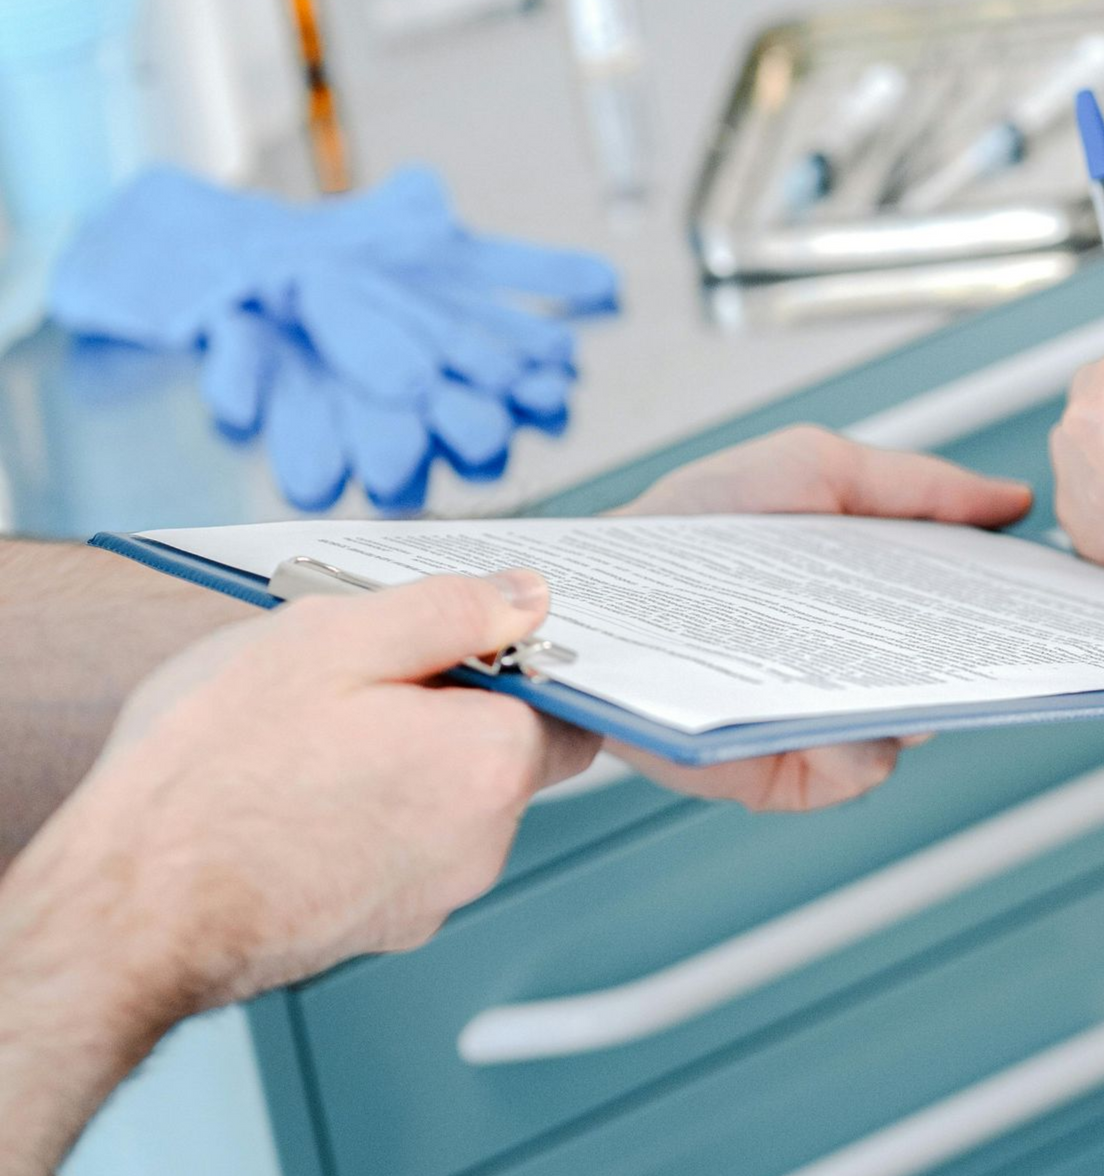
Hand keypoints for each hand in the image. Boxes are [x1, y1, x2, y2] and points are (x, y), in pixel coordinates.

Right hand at [0, 571, 594, 1172]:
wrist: (117, 918)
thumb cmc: (212, 777)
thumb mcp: (333, 637)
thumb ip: (450, 609)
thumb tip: (526, 598)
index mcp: (490, 765)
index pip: (563, 697)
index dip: (515, 656)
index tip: (461, 632)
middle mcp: (481, 846)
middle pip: (504, 746)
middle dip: (449, 700)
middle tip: (359, 674)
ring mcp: (428, 899)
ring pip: (446, 795)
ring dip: (402, 753)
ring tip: (308, 730)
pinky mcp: (373, 928)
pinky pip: (397, 843)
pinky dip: (364, 808)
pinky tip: (292, 784)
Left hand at [608, 426, 1033, 808]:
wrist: (599, 588)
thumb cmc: (693, 524)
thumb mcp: (812, 466)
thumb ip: (916, 484)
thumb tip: (1008, 504)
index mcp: (873, 592)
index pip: (967, 606)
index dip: (1015, 602)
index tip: (1055, 593)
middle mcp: (858, 662)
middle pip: (952, 675)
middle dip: (981, 655)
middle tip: (1002, 631)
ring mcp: (824, 718)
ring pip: (913, 729)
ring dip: (915, 696)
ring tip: (899, 660)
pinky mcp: (783, 772)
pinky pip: (853, 771)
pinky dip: (853, 742)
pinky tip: (832, 704)